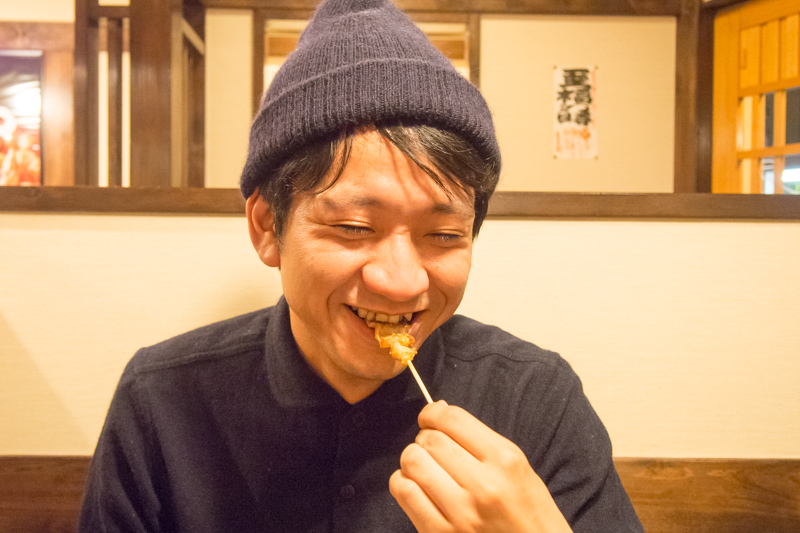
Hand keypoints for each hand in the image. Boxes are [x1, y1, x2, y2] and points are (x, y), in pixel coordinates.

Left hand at [389, 401, 571, 532]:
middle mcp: (482, 485)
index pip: (452, 420)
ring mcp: (460, 513)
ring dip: (414, 460)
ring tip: (426, 468)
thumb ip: (479, 439)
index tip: (430, 417)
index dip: (433, 413)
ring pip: (412, 462)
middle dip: (425, 438)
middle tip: (433, 448)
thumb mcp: (518, 466)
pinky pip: (404, 492)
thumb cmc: (528, 511)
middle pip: (429, 440)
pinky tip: (418, 487)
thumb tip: (439, 410)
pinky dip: (404, 483)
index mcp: (504, 461)